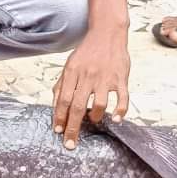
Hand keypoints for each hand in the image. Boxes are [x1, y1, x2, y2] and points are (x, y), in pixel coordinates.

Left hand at [51, 29, 130, 149]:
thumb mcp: (69, 65)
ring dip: (95, 118)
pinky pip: (122, 98)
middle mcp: (88, 76)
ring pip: (99, 105)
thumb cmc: (87, 52)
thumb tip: (55, 108)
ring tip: (93, 121)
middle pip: (78, 106)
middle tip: (70, 143)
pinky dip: (120, 111)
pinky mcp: (121, 78)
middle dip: (73, 128)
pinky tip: (115, 119)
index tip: (58, 131)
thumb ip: (61, 85)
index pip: (63, 99)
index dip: (59, 117)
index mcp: (72, 72)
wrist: (107, 33)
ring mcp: (106, 77)